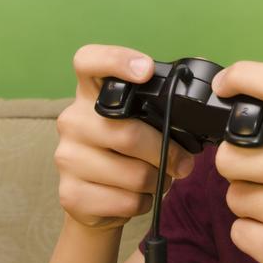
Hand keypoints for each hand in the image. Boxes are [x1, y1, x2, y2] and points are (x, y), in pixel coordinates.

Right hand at [54, 44, 194, 229]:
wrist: (96, 201)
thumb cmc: (126, 154)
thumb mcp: (140, 123)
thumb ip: (160, 110)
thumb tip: (196, 112)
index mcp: (90, 93)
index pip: (89, 61)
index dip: (116, 60)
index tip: (146, 70)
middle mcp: (73, 120)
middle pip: (128, 133)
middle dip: (166, 153)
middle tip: (182, 163)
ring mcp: (67, 157)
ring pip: (133, 174)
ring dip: (157, 181)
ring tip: (156, 179)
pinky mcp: (71, 194)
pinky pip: (126, 201)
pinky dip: (144, 202)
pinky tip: (137, 196)